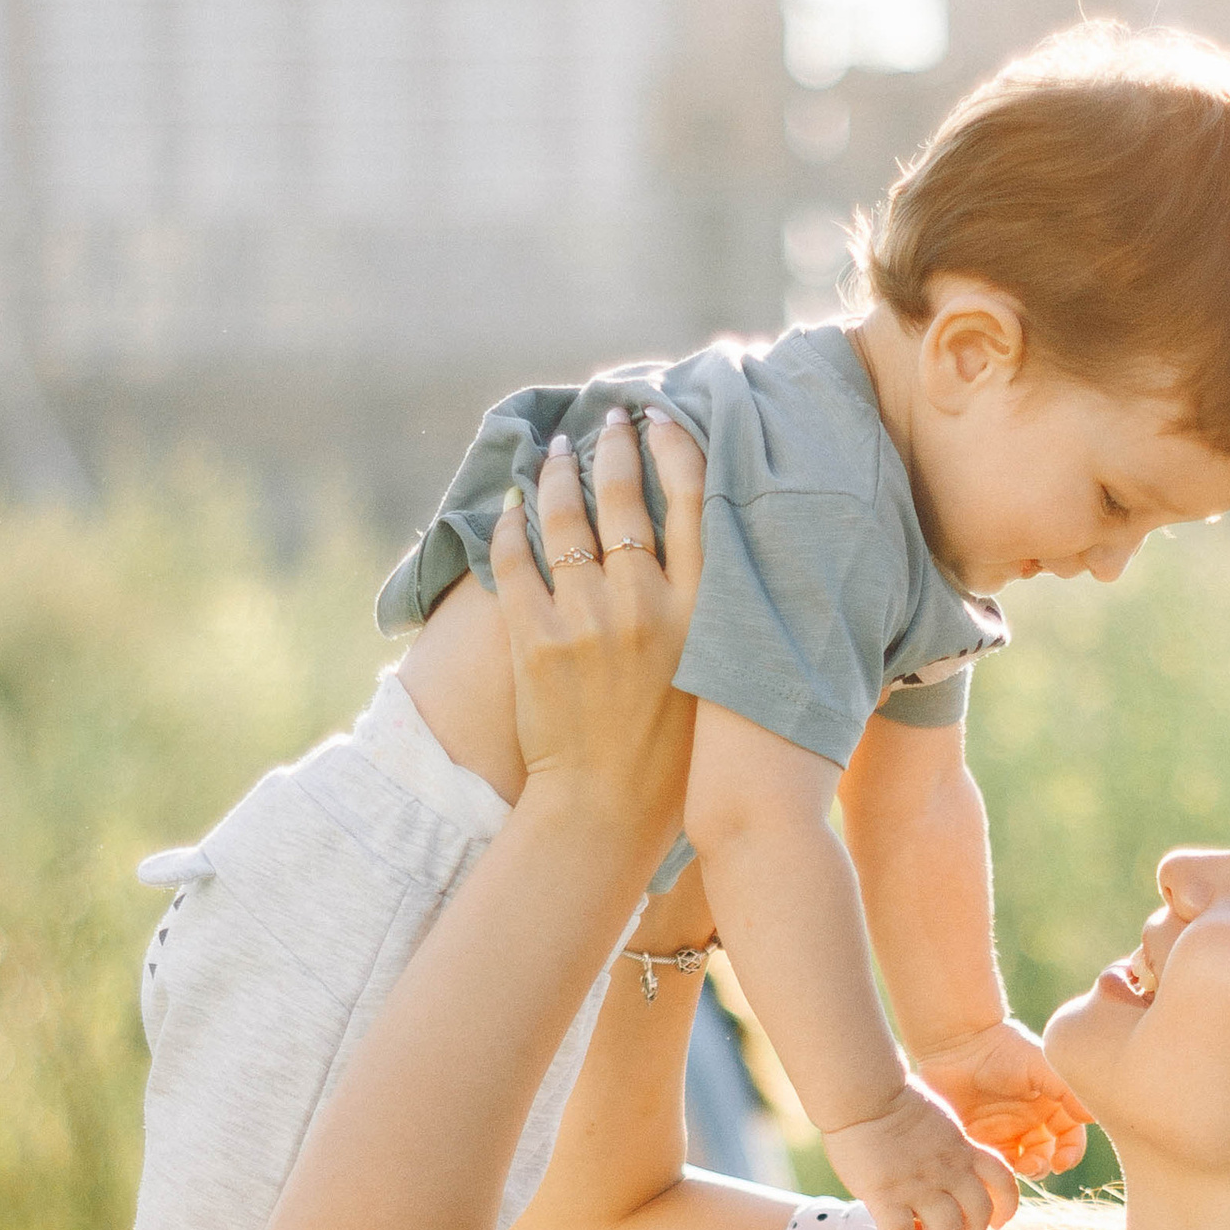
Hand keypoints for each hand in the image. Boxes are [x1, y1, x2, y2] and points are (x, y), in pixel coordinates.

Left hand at [493, 409, 703, 879]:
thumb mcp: (717, 676)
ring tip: (557, 449)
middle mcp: (649, 604)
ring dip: (560, 474)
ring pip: (568, 519)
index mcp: (704, 611)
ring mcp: (589, 619)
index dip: (676, 449)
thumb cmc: (672, 756)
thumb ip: (714, 616)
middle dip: (614, 445)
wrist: (607, 810)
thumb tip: (715, 560)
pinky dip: (512, 526)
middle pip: (627, 496)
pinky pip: (516, 561)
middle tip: (609, 418)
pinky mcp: (537, 640)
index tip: (663, 418)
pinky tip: (513, 505)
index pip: (693, 502)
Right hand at [826, 1080, 1018, 1229]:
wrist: (864, 1093)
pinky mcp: (886, 1195)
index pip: (1004, 1183)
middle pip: (978, 1217)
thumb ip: (948, 1147)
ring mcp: (919, 1184)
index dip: (1005, 1209)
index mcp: (963, 1151)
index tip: (994, 1222)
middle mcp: (948, 1170)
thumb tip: (946, 1167)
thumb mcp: (938, 1122)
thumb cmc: (892, 1101)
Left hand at [917, 1019, 1091, 1182]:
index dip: (1071, 1152)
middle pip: (1050, 1154)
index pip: (1071, 1135)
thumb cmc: (1002, 1051)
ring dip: (1028, 1170)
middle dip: (1048, 1165)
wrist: (959, 1047)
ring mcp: (1007, 1130)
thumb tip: (1093, 1117)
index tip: (1063, 1161)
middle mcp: (1033, 1119)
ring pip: (1026, 1162)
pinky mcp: (981, 1138)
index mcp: (1052, 1102)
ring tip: (1021, 1166)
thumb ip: (1069, 1091)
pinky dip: (1001, 1169)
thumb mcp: (1042, 1066)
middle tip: (1034, 1165)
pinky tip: (997, 1163)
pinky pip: (997, 1163)